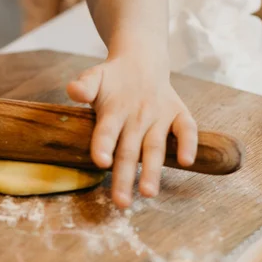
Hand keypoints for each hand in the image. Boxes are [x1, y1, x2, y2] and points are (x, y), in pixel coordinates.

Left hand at [67, 53, 197, 208]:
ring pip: (155, 146)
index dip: (103, 145)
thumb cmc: (112, 80)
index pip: (107, 130)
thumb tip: (73, 90)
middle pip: (129, 149)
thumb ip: (84, 86)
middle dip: (125, 176)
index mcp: (114, 109)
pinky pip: (186, 128)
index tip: (100, 162)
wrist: (142, 59)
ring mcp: (159, 115)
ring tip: (149, 193)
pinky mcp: (178, 114)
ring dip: (152, 170)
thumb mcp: (94, 78)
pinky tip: (186, 162)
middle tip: (121, 202)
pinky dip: (188, 143)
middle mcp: (137, 115)